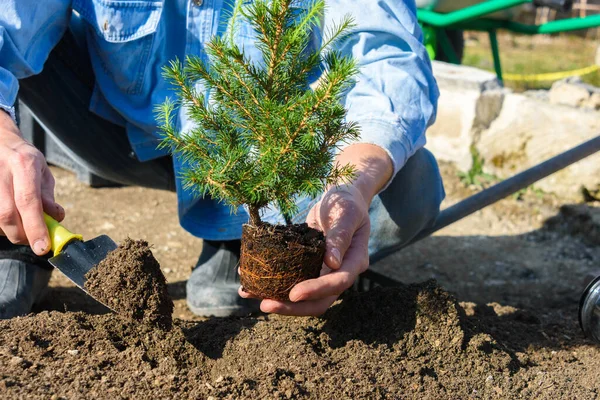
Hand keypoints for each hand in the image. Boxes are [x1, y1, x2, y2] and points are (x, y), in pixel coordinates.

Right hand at [0, 111, 63, 254]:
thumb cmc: (24, 159)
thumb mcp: (42, 172)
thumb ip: (48, 196)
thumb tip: (55, 220)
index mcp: (24, 164)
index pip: (28, 201)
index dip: (35, 227)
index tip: (43, 247)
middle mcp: (2, 171)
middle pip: (7, 215)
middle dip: (22, 235)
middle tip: (34, 241)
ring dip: (10, 231)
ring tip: (22, 225)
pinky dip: (1, 226)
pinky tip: (9, 220)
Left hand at [239, 184, 370, 315]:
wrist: (340, 197)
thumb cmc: (346, 202)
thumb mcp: (345, 214)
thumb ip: (340, 236)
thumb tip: (332, 263)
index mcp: (355, 261)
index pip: (338, 283)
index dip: (316, 291)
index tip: (294, 294)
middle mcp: (339, 273)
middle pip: (319, 301)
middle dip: (292, 307)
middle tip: (265, 305)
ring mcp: (323, 273)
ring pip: (303, 297)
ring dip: (277, 299)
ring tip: (248, 294)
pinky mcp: (307, 267)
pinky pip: (291, 279)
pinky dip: (271, 282)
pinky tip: (249, 281)